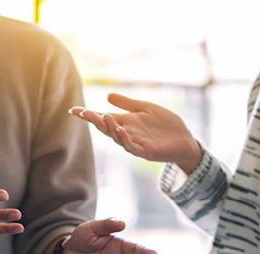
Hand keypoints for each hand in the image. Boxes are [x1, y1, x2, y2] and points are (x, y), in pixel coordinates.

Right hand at [69, 93, 201, 173]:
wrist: (185, 140)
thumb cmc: (166, 125)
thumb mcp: (146, 109)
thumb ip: (128, 104)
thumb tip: (107, 96)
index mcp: (126, 122)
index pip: (103, 118)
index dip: (89, 115)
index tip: (73, 110)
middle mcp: (127, 133)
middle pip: (106, 128)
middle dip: (94, 120)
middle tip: (82, 113)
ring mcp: (136, 143)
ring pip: (117, 137)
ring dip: (109, 128)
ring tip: (104, 115)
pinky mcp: (146, 152)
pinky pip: (132, 147)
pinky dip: (125, 139)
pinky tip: (120, 130)